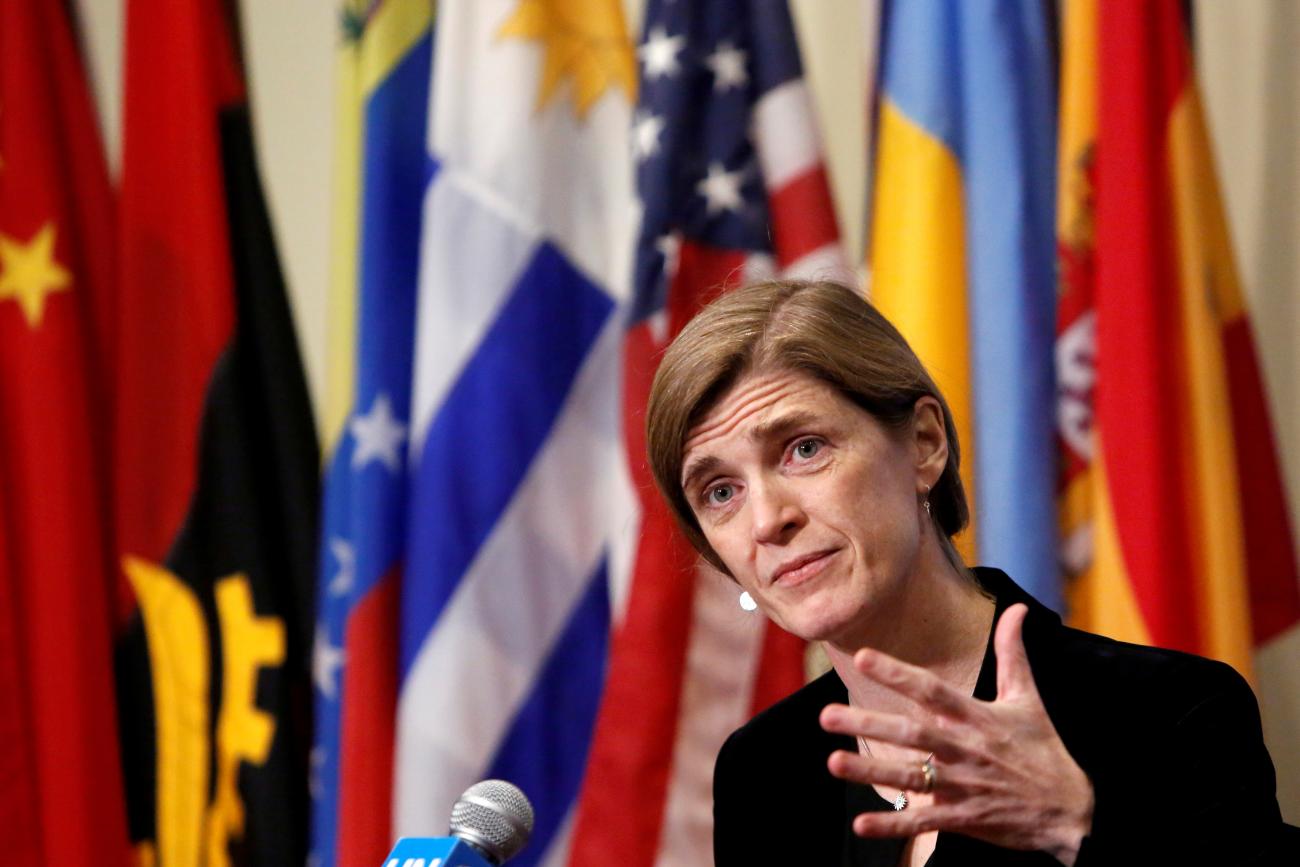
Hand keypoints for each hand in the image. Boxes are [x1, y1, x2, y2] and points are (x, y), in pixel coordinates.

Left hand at [819, 604, 1094, 865]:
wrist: (1072, 812)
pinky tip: (862, 823)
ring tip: (834, 762)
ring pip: (911, 777)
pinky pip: (924, 821)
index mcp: (978, 717)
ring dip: (872, 772)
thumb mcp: (1029, 698)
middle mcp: (966, 749)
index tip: (864, 657)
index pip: (932, 690)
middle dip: (869, 725)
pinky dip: (894, 824)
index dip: (899, 673)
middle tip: (826, 716)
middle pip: (912, 734)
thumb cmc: (1044, 750)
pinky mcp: (964, 817)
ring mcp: (963, 785)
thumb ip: (1013, 653)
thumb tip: (1018, 609)